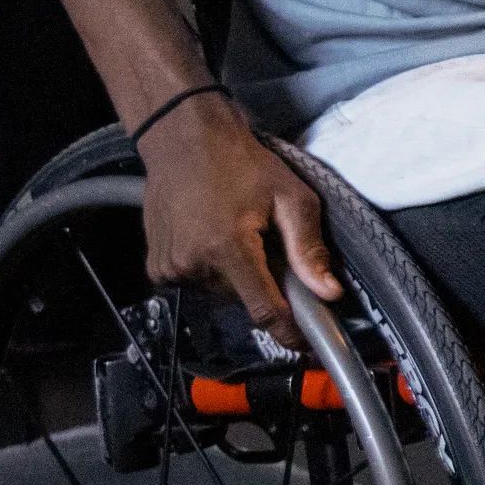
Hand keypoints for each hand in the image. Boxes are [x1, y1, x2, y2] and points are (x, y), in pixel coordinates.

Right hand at [139, 97, 341, 341]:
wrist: (181, 138)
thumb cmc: (239, 161)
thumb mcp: (290, 197)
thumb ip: (308, 248)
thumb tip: (329, 292)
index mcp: (227, 249)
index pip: (264, 310)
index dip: (288, 331)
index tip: (305, 345)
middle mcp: (192, 264)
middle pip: (244, 299)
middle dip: (263, 282)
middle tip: (267, 244)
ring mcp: (169, 267)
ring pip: (221, 292)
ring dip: (236, 274)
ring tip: (236, 231)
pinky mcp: (156, 266)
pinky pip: (196, 283)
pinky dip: (211, 269)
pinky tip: (211, 235)